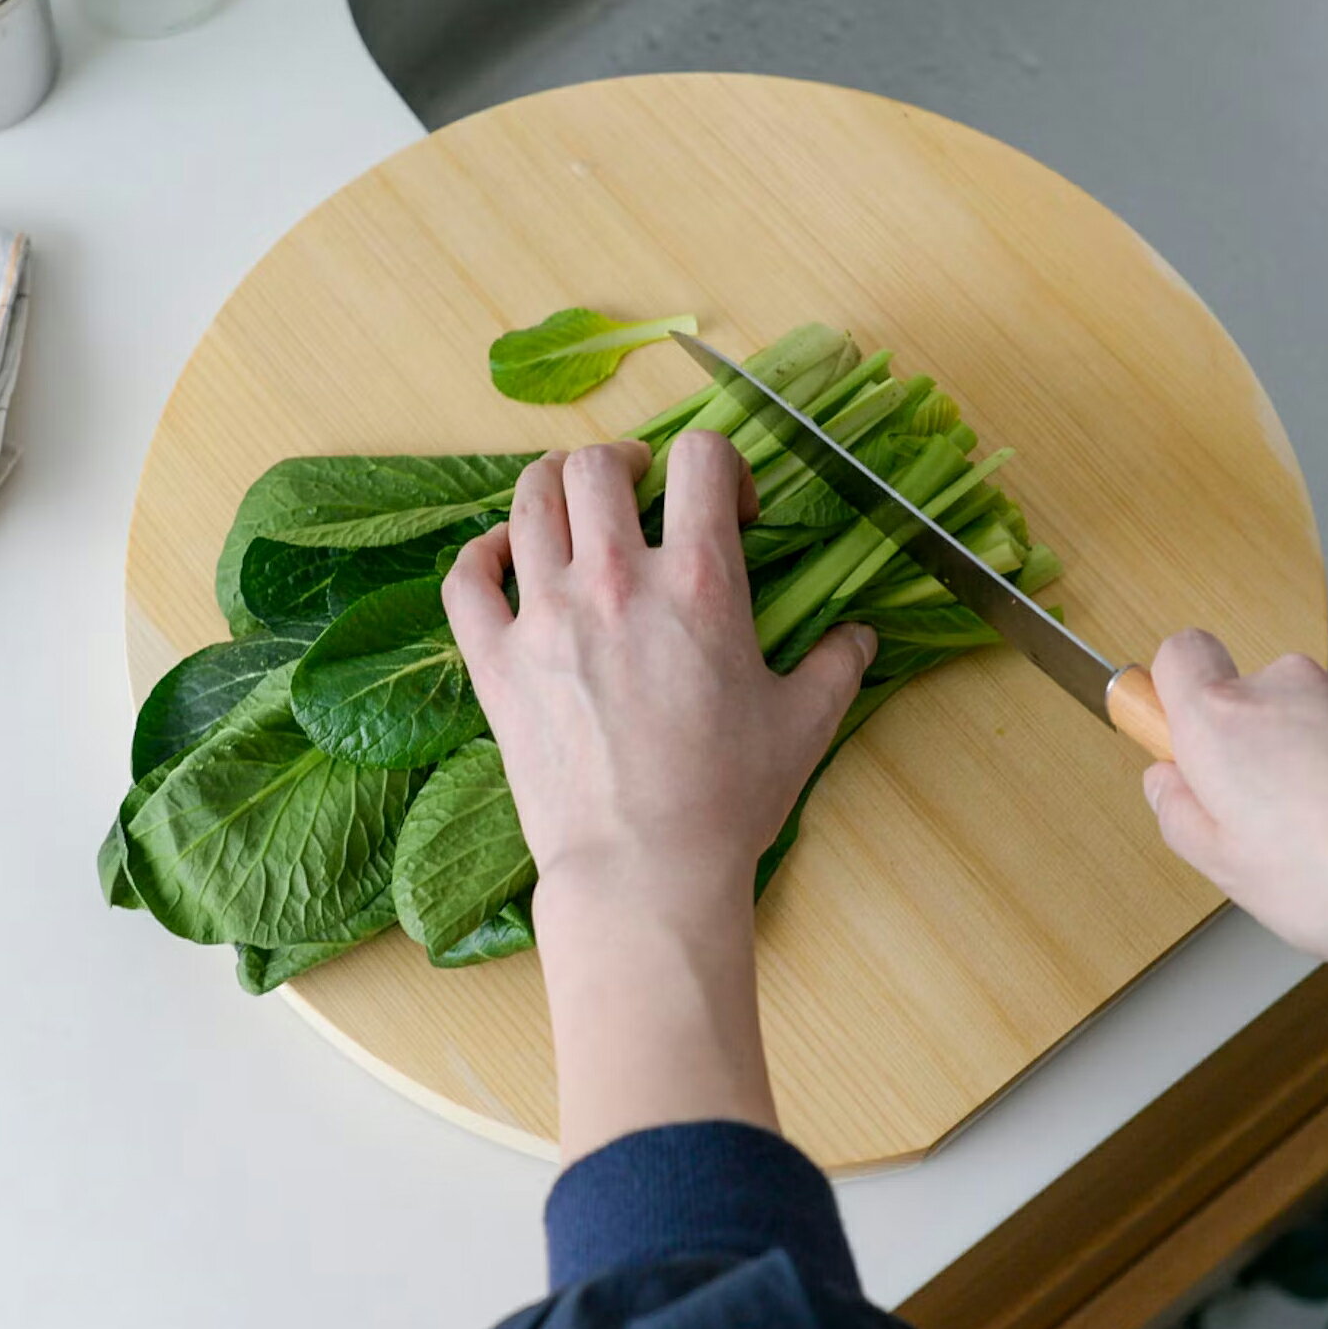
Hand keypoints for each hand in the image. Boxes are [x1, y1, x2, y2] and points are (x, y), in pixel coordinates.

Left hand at [443, 433, 874, 1157]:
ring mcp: (543, 616)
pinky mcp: (494, 660)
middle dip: (625, 462)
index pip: (703, 457)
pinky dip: (481, 551)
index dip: (721, 465)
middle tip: (639, 489)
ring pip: (529, 502)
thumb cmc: (727, 798)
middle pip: (597, 466)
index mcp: (697, 581)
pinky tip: (503, 556)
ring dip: (554, 487)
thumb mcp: (804, 723)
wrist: (642, 871)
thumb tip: (861, 635)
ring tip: (573, 504)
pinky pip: (466, 576)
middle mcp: (613, 579)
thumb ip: (837, 664)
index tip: (729, 510)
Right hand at [1143, 630, 1327, 989]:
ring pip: (1318, 740)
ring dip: (1320, 793)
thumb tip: (1168, 789)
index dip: (1171, 695)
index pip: (1178, 656)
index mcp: (1226, 721)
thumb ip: (1180, 816)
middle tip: (1265, 832)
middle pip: (1251, 711)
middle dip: (1256, 767)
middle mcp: (1291, 693)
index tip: (1176, 741)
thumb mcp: (1228, 869)